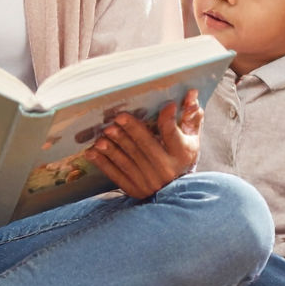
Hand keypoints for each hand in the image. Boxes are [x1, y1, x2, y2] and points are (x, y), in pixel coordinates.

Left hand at [84, 90, 202, 199]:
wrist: (175, 193)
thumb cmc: (182, 159)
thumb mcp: (191, 139)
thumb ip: (191, 117)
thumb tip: (192, 92)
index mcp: (181, 154)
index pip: (172, 134)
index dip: (169, 119)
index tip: (166, 105)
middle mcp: (165, 168)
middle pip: (146, 146)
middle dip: (131, 131)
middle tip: (118, 117)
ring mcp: (148, 181)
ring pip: (128, 161)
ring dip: (113, 147)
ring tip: (103, 134)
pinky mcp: (134, 190)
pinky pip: (116, 175)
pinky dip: (103, 163)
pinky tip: (92, 152)